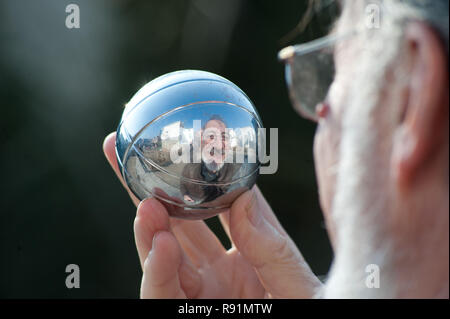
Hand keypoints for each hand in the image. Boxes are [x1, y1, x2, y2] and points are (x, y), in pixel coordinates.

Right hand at [103, 132, 321, 297]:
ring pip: (162, 259)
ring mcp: (200, 297)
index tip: (182, 144)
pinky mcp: (187, 318)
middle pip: (175, 225)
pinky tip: (160, 246)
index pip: (216, 207)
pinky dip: (157, 273)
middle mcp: (216, 273)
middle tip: (126, 155)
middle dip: (148, 190)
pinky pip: (164, 296)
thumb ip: (274, 248)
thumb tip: (245, 196)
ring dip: (149, 232)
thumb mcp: (300, 284)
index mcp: (246, 256)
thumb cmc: (312, 314)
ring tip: (145, 205)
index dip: (198, 175)